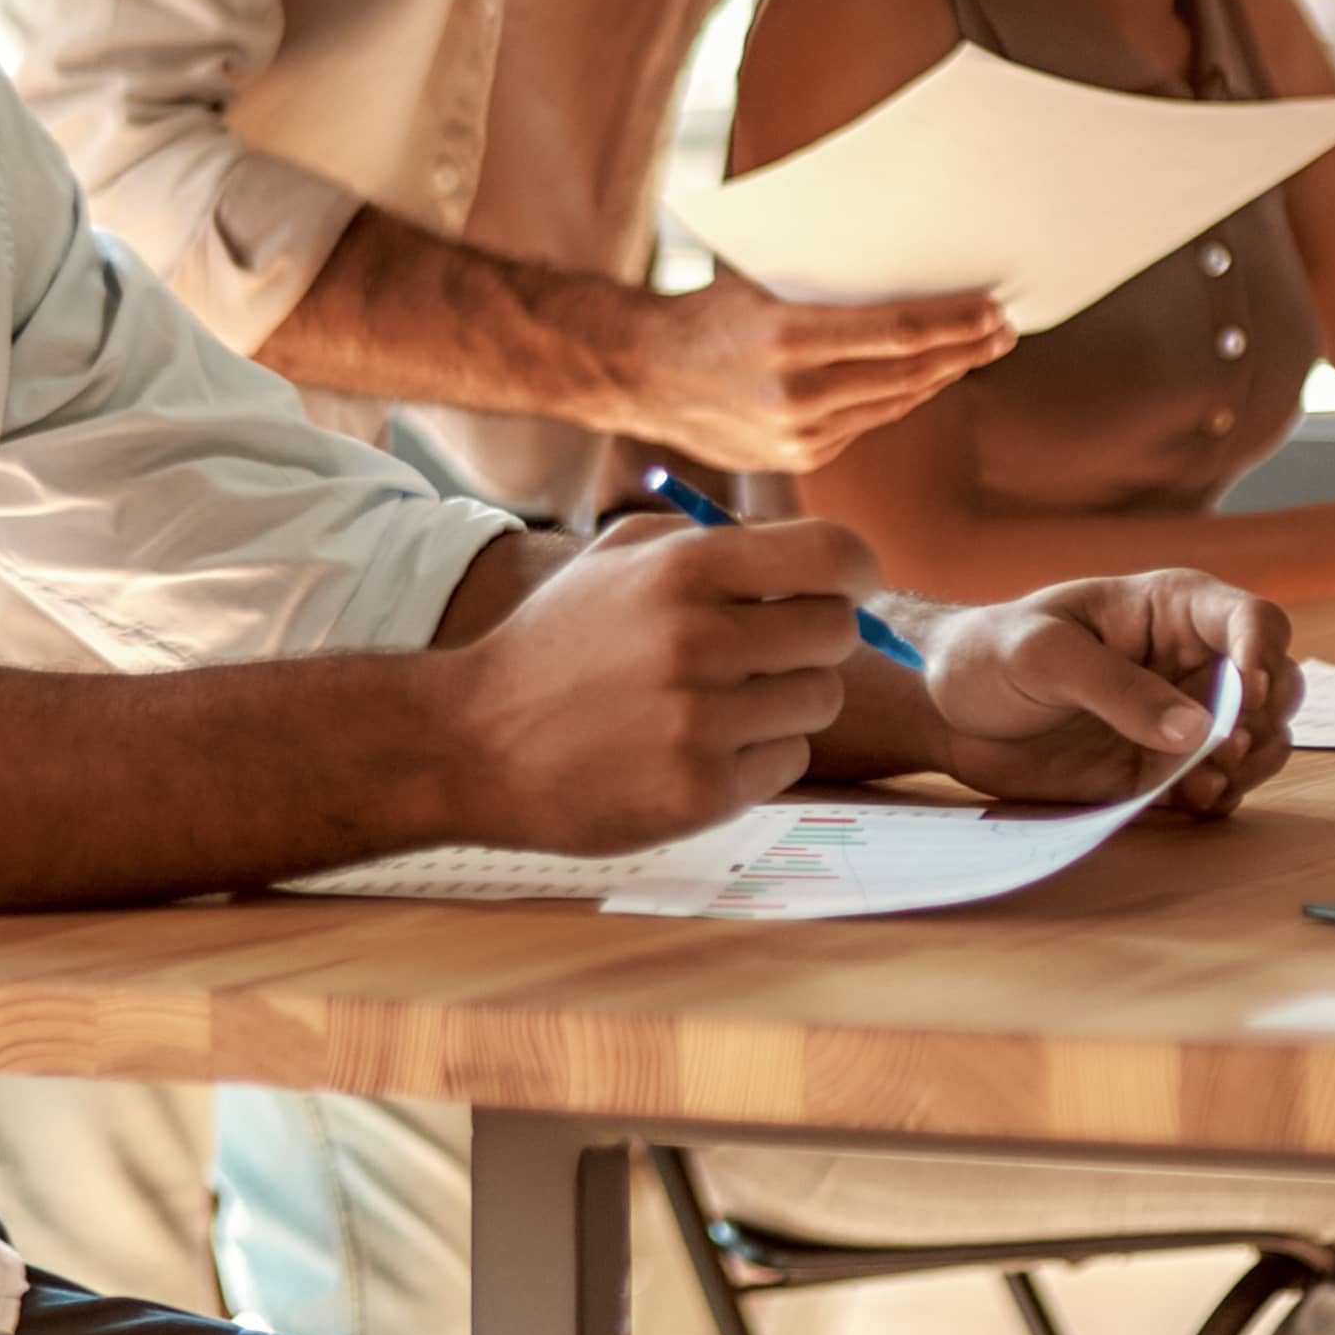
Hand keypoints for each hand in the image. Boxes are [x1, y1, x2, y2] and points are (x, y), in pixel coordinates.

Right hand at [440, 513, 872, 855]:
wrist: (477, 742)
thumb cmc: (560, 641)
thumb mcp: (619, 557)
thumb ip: (716, 541)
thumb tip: (818, 554)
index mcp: (683, 570)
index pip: (832, 554)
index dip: (856, 569)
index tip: (848, 585)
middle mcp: (697, 641)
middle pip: (838, 632)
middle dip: (815, 638)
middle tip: (769, 650)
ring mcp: (700, 723)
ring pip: (820, 700)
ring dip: (786, 699)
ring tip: (721, 700)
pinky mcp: (700, 793)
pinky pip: (788, 760)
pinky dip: (760, 754)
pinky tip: (701, 747)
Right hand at [585, 274, 1014, 472]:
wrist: (640, 374)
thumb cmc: (705, 312)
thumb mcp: (763, 283)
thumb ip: (829, 290)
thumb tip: (908, 278)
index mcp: (788, 337)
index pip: (899, 333)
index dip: (956, 323)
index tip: (994, 311)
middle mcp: (797, 394)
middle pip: (909, 374)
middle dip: (964, 350)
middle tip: (1002, 330)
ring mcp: (798, 435)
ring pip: (894, 402)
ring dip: (940, 376)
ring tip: (976, 350)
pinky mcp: (797, 457)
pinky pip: (867, 423)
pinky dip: (899, 397)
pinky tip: (923, 377)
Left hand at [903, 572, 1295, 817]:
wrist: (948, 712)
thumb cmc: (990, 654)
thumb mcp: (1044, 655)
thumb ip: (1117, 689)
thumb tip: (1197, 729)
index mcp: (1171, 609)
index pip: (1252, 620)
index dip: (1263, 656)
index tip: (1245, 698)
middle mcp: (1191, 661)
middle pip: (1275, 685)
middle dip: (1265, 721)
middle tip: (1227, 750)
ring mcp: (1182, 718)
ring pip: (1260, 740)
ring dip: (1251, 766)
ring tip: (1206, 782)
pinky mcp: (1163, 769)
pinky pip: (1219, 785)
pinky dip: (1221, 796)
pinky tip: (1193, 800)